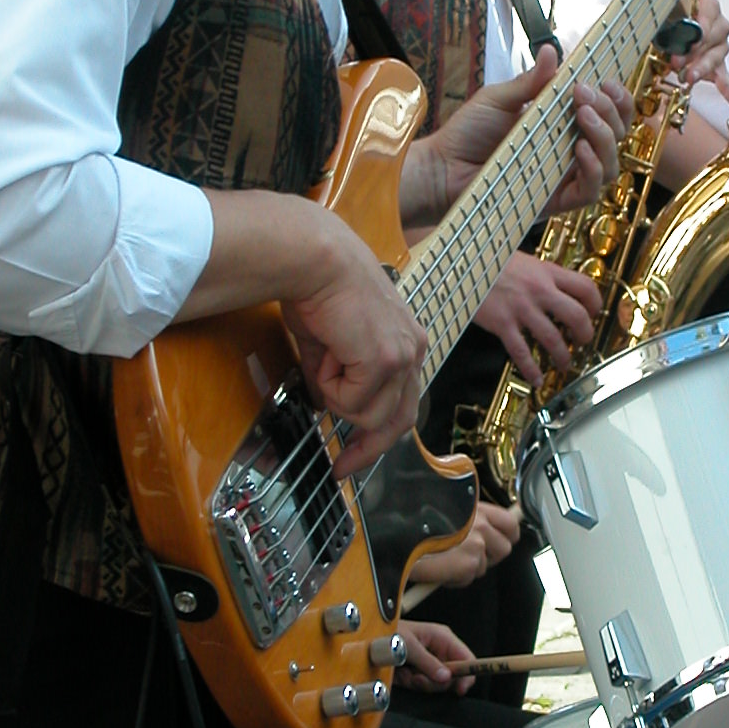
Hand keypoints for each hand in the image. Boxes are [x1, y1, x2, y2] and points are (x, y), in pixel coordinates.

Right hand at [215, 200, 422, 478]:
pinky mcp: (385, 361)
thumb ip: (335, 375)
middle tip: (341, 466)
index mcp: (406, 342)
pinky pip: (352, 401)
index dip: (378, 436)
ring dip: (337, 397)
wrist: (315, 260)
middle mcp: (413, 349)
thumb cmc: (318, 288)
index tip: (353, 459)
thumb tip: (325, 403)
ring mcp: (403, 356)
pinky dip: (330, 384)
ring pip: (370, 416)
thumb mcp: (331, 343)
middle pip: (399, 421)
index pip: (403, 403)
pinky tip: (328, 350)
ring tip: (326, 358)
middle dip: (368, 448)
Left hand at [394, 618, 477, 692]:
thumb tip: (446, 677)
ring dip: (418, 682)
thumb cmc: (390, 633)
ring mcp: (430, 663)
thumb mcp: (409, 647)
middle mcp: (439, 651)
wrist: (371, 639)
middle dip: (432, 681)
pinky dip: (410, 683)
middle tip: (416, 677)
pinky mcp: (420, 673)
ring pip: (436, 684)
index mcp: (443, 638)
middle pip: (452, 677)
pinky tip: (402, 674)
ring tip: (405, 672)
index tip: (459, 689)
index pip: (467, 658)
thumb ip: (428, 663)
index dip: (467, 675)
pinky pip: (423, 686)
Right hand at [399, 499, 522, 602]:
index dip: (505, 535)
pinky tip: (436, 570)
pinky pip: (468, 576)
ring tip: (443, 561)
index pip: (509, 522)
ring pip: (483, 565)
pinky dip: (453, 578)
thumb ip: (460, 515)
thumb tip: (482, 532)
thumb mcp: (434, 506)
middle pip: (503, 548)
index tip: (496, 540)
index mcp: (470, 502)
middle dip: (486, 556)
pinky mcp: (466, 563)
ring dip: (466, 568)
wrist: (385, 533)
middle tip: (464, 555)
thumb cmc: (402, 521)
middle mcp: (477, 520)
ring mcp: (475, 542)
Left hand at [400, 47, 626, 227]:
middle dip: (611, 111)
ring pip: (611, 165)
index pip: (606, 114)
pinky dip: (593, 169)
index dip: (617, 99)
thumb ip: (530, 81)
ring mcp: (563, 177)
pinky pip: (589, 192)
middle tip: (585, 95)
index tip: (607, 82)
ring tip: (583, 116)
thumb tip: (552, 52)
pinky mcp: (554, 201)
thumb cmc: (466, 134)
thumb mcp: (499, 98)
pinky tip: (579, 149)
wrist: (441, 167)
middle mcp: (568, 151)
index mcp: (561, 125)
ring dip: (605, 137)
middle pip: (615, 136)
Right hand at [475, 251, 603, 374]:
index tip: (594, 313)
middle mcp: (539, 290)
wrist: (460, 262)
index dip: (596, 304)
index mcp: (546, 271)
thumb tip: (555, 288)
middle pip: (576, 316)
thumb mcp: (522, 260)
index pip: (585, 287)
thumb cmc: (489, 260)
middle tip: (582, 342)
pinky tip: (536, 378)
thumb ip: (540, 274)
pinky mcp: (502, 323)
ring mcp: (521, 308)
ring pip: (553, 338)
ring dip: (562, 356)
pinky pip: (522, 352)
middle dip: (584, 334)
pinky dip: (531, 369)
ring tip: (563, 363)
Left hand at [676, 0, 728, 112]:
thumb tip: (664, 30)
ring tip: (689, 78)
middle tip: (677, 62)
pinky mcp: (718, 67)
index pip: (709, 13)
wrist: (672, 28)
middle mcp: (719, 26)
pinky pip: (727, 81)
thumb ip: (668, 19)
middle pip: (712, 38)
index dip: (698, 27)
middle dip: (693, 51)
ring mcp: (721, 48)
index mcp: (708, 6)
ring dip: (701, 68)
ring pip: (715, 58)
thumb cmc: (670, 19)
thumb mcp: (666, 14)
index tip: (686, 39)